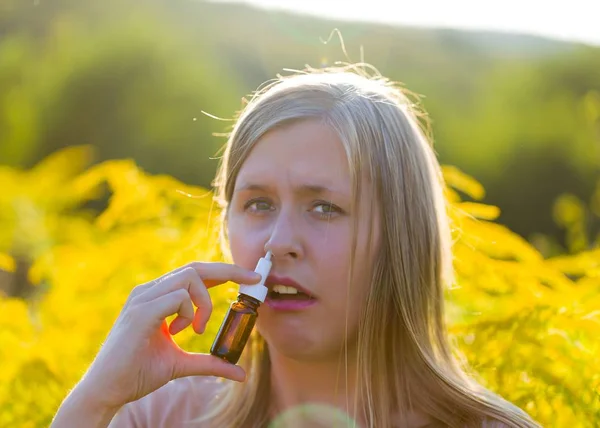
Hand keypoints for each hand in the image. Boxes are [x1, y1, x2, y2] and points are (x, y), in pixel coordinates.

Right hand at [76, 262, 260, 410]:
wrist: (107, 390)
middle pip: (196, 267)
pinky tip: (178, 332)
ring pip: (189, 278)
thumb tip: (239, 372)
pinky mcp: (140, 311)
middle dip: (228, 270)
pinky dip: (188, 312)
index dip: (224, 271)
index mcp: (157, 296)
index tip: (251, 277)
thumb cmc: (138, 373)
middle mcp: (150, 291)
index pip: (195, 274)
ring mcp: (143, 298)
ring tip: (196, 329)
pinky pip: (177, 297)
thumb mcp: (181, 364)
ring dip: (203, 303)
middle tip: (252, 279)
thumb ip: (209, 363)